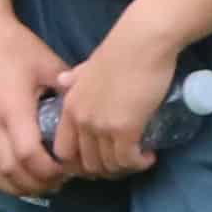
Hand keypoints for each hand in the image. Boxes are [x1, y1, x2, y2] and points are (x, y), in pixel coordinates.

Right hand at [0, 0, 72, 198]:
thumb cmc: (16, 46)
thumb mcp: (48, 64)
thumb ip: (65, 90)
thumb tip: (85, 111)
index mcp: (13, 108)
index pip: (29, 154)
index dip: (49, 169)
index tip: (68, 169)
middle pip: (12, 170)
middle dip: (38, 182)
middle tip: (60, 181)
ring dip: (18, 185)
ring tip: (40, 185)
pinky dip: (1, 178)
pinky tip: (18, 178)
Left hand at [49, 14, 183, 179]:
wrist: (142, 42)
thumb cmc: (120, 51)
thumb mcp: (88, 66)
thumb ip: (75, 78)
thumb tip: (63, 81)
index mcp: (70, 107)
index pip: (64, 151)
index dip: (80, 163)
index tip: (99, 161)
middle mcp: (81, 120)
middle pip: (86, 164)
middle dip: (105, 170)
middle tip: (122, 163)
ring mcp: (101, 126)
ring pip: (108, 165)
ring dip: (124, 168)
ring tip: (138, 159)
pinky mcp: (125, 128)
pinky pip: (127, 160)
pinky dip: (138, 163)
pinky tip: (148, 156)